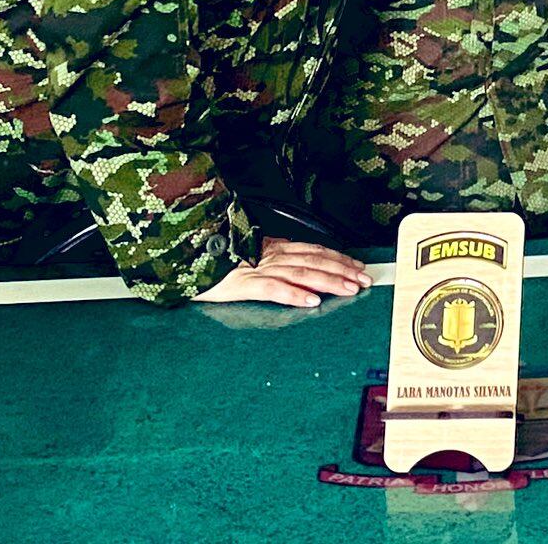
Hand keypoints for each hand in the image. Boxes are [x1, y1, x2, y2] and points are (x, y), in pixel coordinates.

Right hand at [195, 236, 373, 307]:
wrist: (183, 257)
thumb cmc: (214, 258)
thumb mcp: (248, 252)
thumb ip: (272, 254)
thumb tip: (297, 259)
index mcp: (272, 247)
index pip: (314, 250)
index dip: (338, 257)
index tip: (358, 266)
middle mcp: (270, 255)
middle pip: (314, 261)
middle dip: (343, 270)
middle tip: (364, 279)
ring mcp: (257, 268)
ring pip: (301, 272)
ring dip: (329, 281)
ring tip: (349, 289)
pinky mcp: (242, 285)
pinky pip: (273, 289)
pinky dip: (294, 294)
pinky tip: (311, 300)